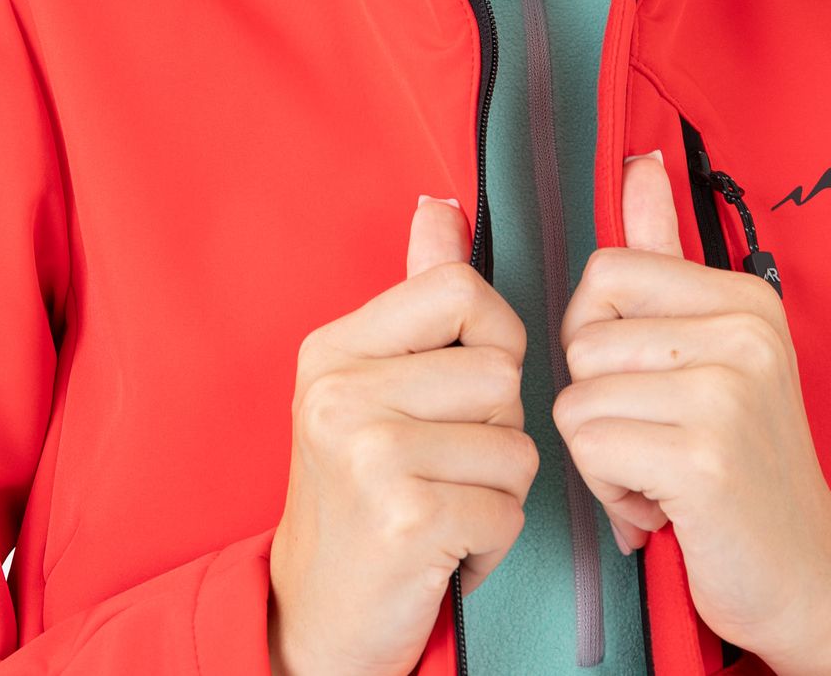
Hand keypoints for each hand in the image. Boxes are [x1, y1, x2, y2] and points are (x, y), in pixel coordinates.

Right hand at [267, 195, 538, 675]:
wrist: (313, 622)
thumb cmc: (358, 497)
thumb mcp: (373, 384)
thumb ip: (416, 295)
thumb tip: (441, 209)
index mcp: (335, 349)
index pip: (460, 288)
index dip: (492, 336)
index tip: (462, 387)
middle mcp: (341, 392)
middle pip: (502, 372)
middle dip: (496, 432)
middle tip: (441, 467)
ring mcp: (368, 452)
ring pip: (517, 445)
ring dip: (497, 490)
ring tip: (440, 505)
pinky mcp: (403, 517)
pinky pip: (508, 509)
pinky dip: (490, 541)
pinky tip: (441, 549)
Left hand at [550, 150, 830, 675]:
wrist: (806, 576)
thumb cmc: (744, 461)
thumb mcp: (713, 346)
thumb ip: (666, 252)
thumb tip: (638, 163)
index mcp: (745, 295)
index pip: (606, 272)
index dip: (600, 336)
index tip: (649, 381)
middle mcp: (743, 330)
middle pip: (583, 337)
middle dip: (600, 402)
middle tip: (661, 438)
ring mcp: (727, 391)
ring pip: (577, 397)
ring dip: (603, 452)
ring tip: (664, 470)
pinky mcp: (702, 455)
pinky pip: (588, 448)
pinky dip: (609, 490)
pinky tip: (662, 505)